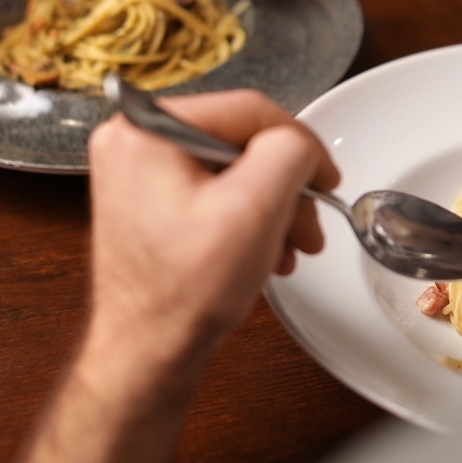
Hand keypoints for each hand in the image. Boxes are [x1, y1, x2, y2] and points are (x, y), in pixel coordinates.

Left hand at [86, 90, 339, 356]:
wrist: (148, 352)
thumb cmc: (185, 290)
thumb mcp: (255, 208)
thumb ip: (289, 153)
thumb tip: (300, 144)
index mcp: (147, 129)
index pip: (249, 110)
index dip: (301, 145)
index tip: (327, 180)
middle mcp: (134, 140)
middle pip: (241, 141)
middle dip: (285, 186)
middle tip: (309, 224)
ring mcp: (140, 172)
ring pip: (234, 169)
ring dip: (271, 206)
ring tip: (289, 246)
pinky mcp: (150, 200)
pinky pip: (215, 191)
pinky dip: (247, 217)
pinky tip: (263, 250)